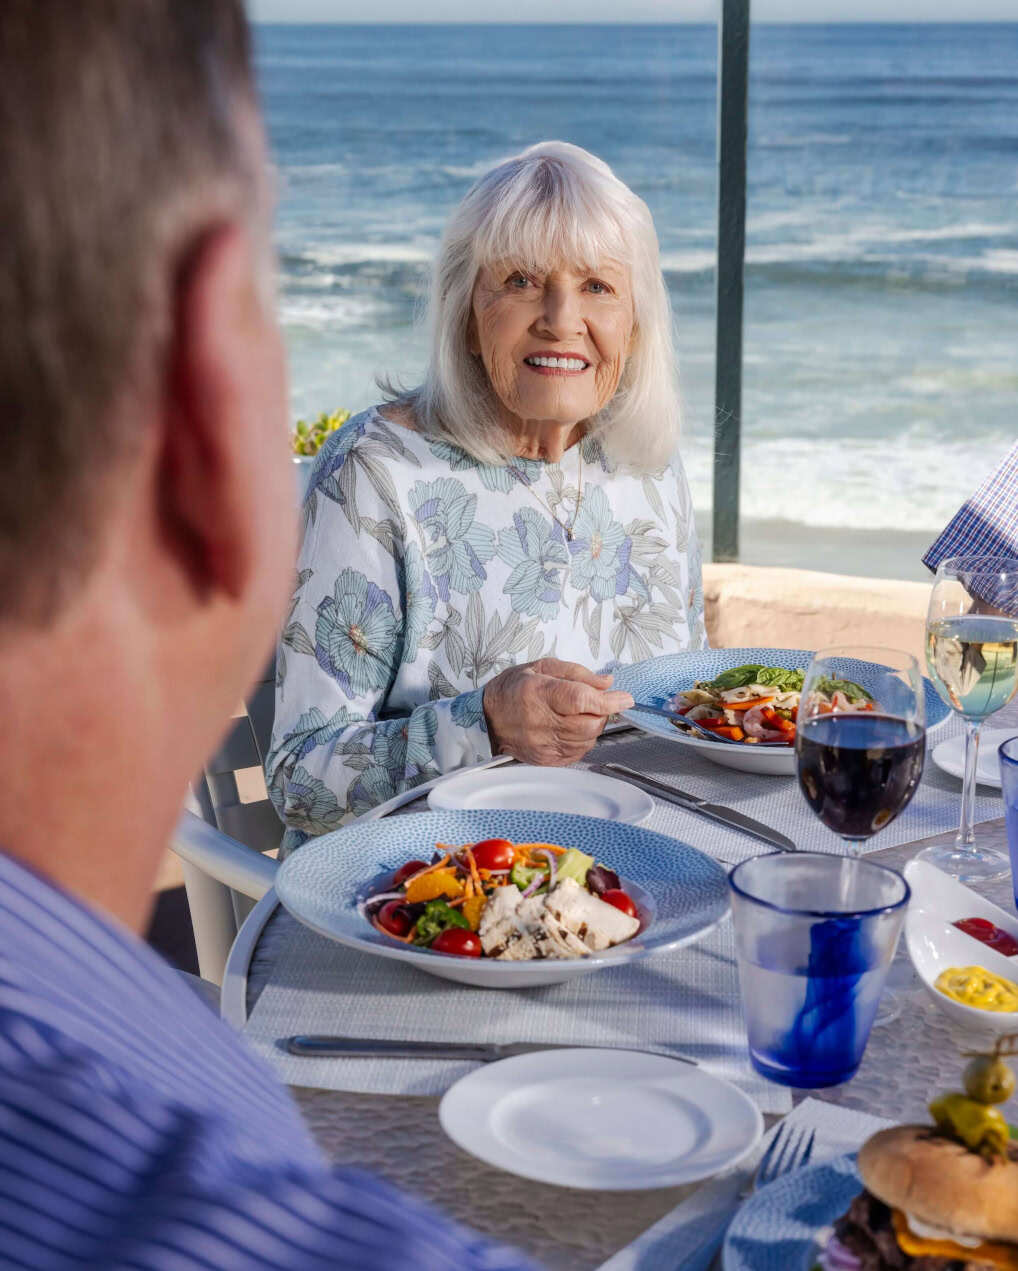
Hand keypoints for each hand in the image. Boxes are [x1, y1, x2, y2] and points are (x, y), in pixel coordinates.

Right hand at [482, 657, 633, 766]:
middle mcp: (540, 722)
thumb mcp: (542, 667)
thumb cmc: (512, 689)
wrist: (486, 718)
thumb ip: (578, 673)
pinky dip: (583, 740)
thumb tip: (607, 683)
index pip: (582, 700)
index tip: (624, 698)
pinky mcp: (545, 760)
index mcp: (538, 694)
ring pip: (587, 740)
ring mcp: (542, 745)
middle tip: (597, 702)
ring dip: (593, 726)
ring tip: (579, 714)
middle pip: (589, 723)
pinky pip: (577, 753)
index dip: (608, 700)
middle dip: (602, 712)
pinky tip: (572, 728)